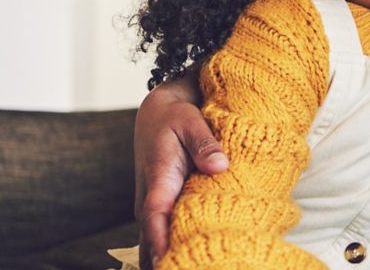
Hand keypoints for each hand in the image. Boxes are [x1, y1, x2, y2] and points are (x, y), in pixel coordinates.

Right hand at [134, 76, 226, 267]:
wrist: (157, 114)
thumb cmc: (174, 118)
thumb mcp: (191, 122)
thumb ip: (204, 144)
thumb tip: (220, 165)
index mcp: (158, 182)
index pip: (155, 219)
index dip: (161, 243)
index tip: (171, 263)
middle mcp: (149, 202)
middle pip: (153, 244)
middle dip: (170, 262)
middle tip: (201, 267)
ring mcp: (152, 210)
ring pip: (155, 246)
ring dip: (173, 260)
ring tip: (202, 266)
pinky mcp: (160, 211)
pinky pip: (163, 239)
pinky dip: (174, 252)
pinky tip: (197, 261)